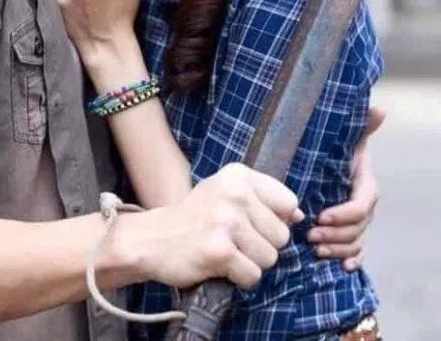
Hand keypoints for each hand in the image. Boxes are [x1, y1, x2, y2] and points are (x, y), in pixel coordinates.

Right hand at [141, 163, 302, 289]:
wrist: (153, 239)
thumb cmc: (195, 218)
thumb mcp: (226, 194)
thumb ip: (263, 200)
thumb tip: (300, 215)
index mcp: (238, 175)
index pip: (288, 202)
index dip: (275, 220)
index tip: (251, 222)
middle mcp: (234, 193)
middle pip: (282, 234)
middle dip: (262, 245)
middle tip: (233, 239)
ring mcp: (226, 221)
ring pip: (270, 257)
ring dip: (251, 263)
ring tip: (226, 251)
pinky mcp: (219, 250)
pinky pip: (253, 275)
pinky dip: (239, 278)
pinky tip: (219, 265)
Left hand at [307, 105, 384, 269]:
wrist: (326, 158)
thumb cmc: (334, 145)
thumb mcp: (344, 135)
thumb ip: (360, 125)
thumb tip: (379, 108)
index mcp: (364, 183)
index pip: (361, 204)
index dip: (344, 214)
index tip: (321, 215)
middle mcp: (364, 204)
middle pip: (357, 228)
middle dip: (335, 234)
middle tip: (309, 234)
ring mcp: (358, 220)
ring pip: (355, 242)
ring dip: (336, 248)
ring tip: (313, 246)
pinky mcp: (350, 231)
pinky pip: (358, 251)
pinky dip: (351, 260)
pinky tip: (342, 267)